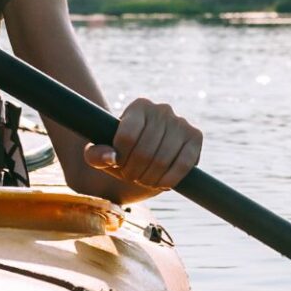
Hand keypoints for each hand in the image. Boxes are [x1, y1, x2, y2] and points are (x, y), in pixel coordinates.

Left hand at [82, 97, 201, 191]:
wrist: (147, 158)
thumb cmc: (121, 153)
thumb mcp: (100, 154)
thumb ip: (95, 155)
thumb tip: (111, 157)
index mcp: (138, 106)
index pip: (126, 136)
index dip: (120, 158)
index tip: (118, 165)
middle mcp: (161, 109)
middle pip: (144, 151)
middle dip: (134, 172)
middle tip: (130, 177)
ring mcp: (181, 122)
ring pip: (163, 159)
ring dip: (150, 178)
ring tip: (143, 180)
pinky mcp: (196, 137)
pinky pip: (184, 163)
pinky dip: (170, 179)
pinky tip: (162, 184)